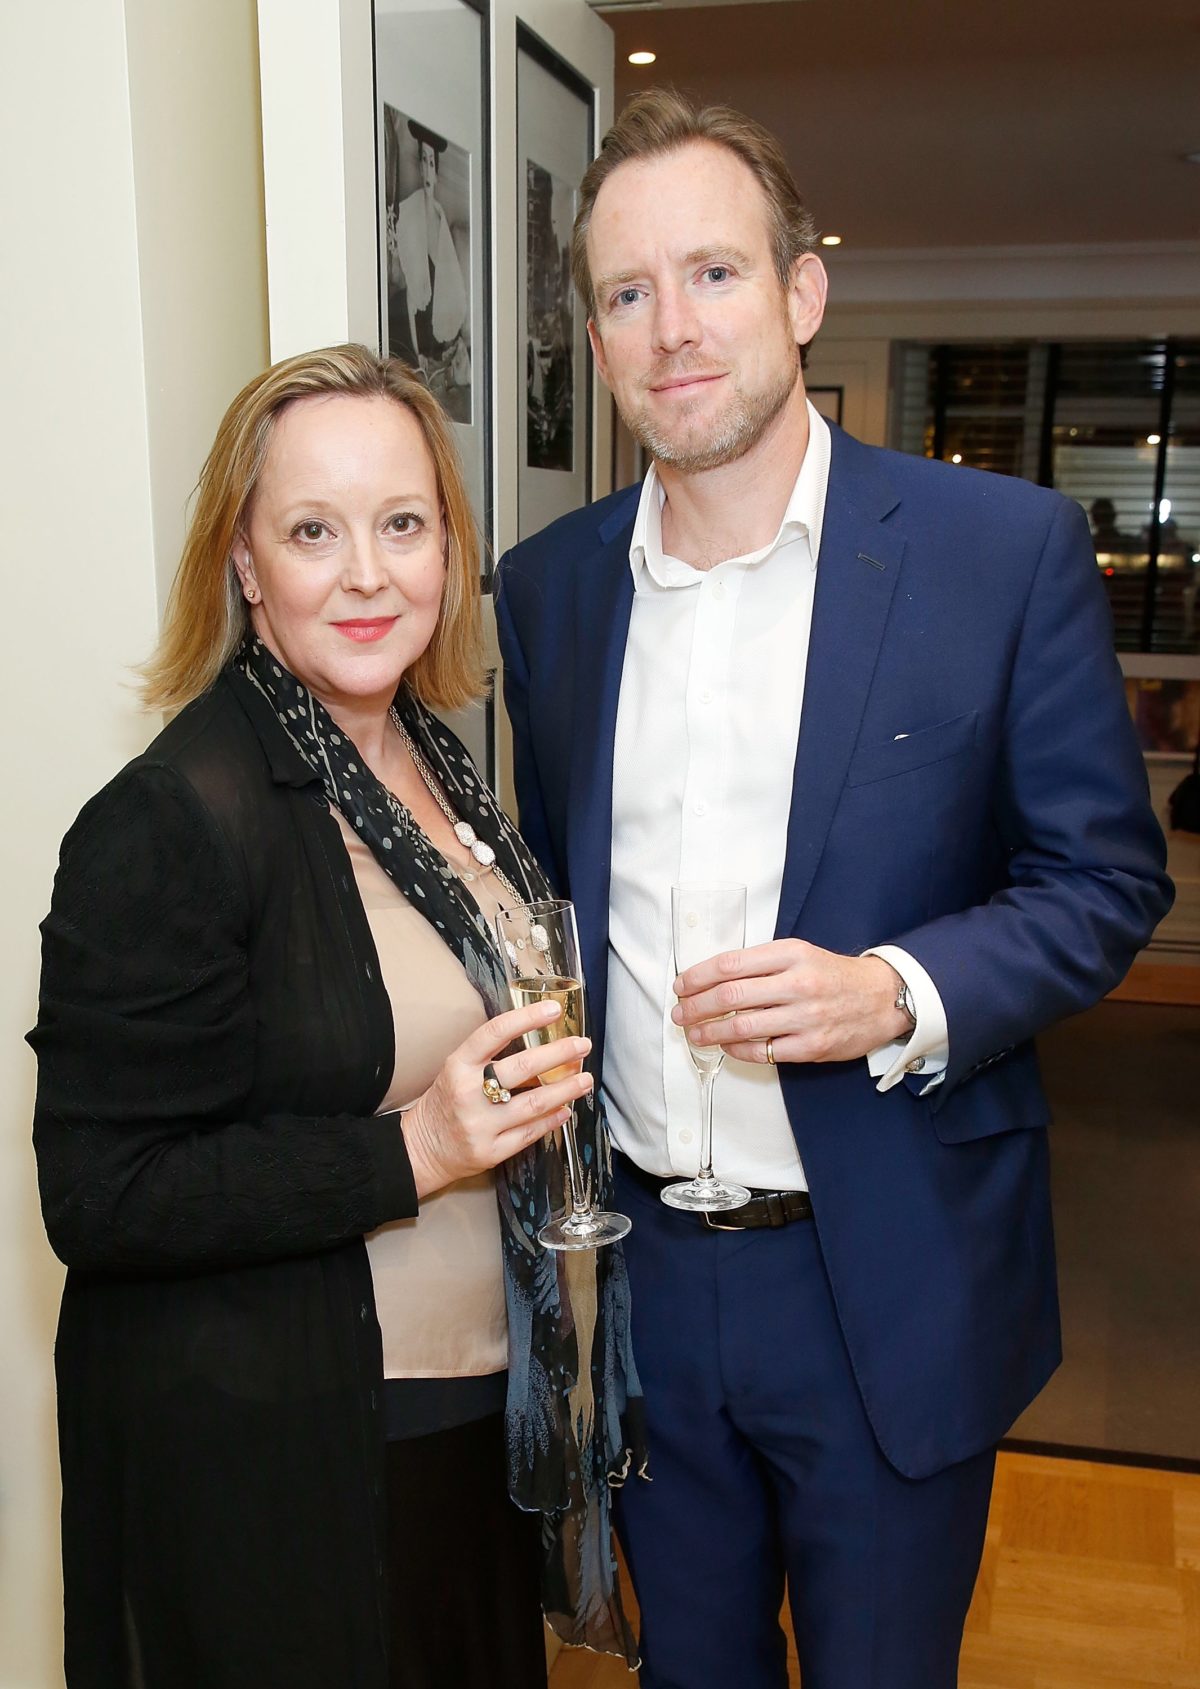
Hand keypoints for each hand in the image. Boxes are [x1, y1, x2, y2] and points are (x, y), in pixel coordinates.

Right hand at [401, 1002, 591, 1197]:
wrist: (421, 1148)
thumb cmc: (447, 1100)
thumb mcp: (458, 1070)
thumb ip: (490, 1056)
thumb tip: (540, 1039)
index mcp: (458, 1065)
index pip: (495, 1032)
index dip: (527, 1018)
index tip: (554, 1009)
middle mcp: (468, 1093)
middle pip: (523, 1068)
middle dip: (560, 1053)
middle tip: (583, 1045)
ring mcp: (480, 1125)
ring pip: (534, 1103)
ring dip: (566, 1089)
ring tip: (585, 1079)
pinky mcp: (490, 1151)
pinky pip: (530, 1132)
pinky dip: (553, 1119)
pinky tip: (567, 1109)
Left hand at [671, 940, 909, 1065]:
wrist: (881, 998)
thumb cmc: (832, 975)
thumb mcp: (798, 953)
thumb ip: (760, 963)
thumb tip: (710, 979)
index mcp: (791, 954)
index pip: (730, 964)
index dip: (697, 976)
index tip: (681, 985)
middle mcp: (797, 983)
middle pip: (730, 996)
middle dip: (695, 1006)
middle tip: (679, 1013)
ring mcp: (805, 1017)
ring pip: (742, 1027)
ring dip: (709, 1032)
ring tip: (693, 1033)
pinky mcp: (811, 1047)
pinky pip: (763, 1052)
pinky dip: (737, 1050)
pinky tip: (725, 1046)